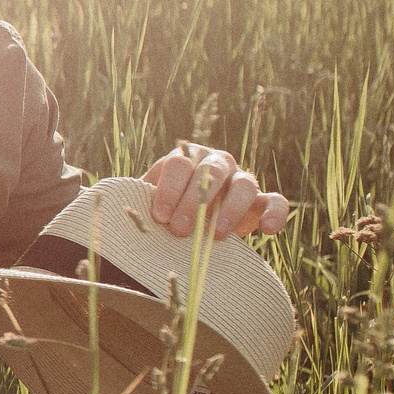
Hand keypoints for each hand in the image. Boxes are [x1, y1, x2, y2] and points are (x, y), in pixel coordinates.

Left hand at [142, 141, 289, 239]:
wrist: (188, 221)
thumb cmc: (163, 211)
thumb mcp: (149, 203)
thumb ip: (139, 203)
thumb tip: (117, 216)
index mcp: (186, 158)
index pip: (179, 164)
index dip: (169, 189)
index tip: (159, 216)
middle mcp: (216, 162)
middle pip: (210, 173)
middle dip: (194, 202)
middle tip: (179, 230)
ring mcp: (241, 179)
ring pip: (244, 184)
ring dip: (229, 209)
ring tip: (216, 235)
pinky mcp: (261, 200)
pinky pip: (276, 201)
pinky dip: (275, 213)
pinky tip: (268, 230)